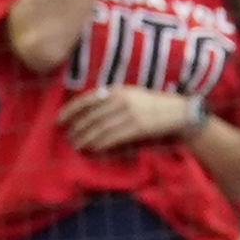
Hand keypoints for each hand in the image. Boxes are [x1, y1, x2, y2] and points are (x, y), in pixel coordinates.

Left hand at [60, 86, 193, 151]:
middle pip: (92, 117)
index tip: (59, 120)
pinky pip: (114, 137)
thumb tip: (89, 110)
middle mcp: (121, 100)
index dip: (71, 110)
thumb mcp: (131, 94)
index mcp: (117, 90)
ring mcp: (130, 114)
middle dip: (77, 128)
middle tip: (68, 138)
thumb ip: (112, 98)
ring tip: (77, 146)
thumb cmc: (153, 104)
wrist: (179, 112)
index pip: (87, 100)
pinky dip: (101, 144)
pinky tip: (93, 148)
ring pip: (100, 128)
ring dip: (86, 138)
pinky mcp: (138, 128)